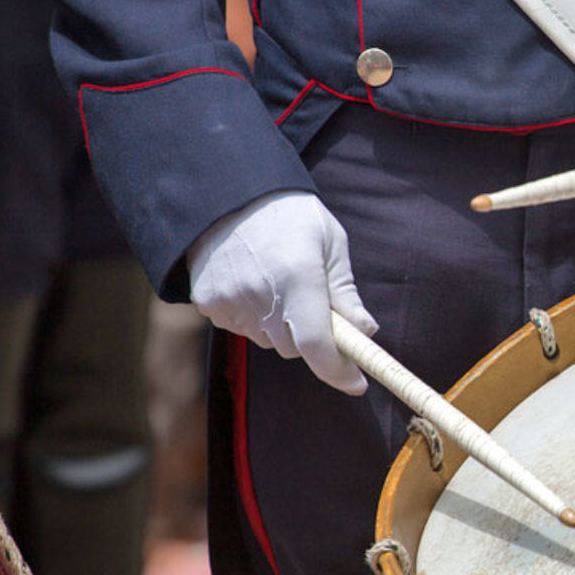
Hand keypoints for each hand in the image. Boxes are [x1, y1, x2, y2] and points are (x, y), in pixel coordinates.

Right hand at [188, 191, 378, 392]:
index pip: (318, 344)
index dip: (338, 371)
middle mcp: (261, 295)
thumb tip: (365, 332)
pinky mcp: (208, 304)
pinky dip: (253, 316)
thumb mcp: (330, 243)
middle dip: (311, 336)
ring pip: (268, 340)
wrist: (226, 192)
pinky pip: (241, 328)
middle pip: (295, 347)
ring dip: (281, 326)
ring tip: (277, 281)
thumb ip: (345, 292)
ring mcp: (230, 301)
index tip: (356, 383)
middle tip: (313, 303)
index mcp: (299, 277)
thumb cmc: (289, 215)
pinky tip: (253, 281)